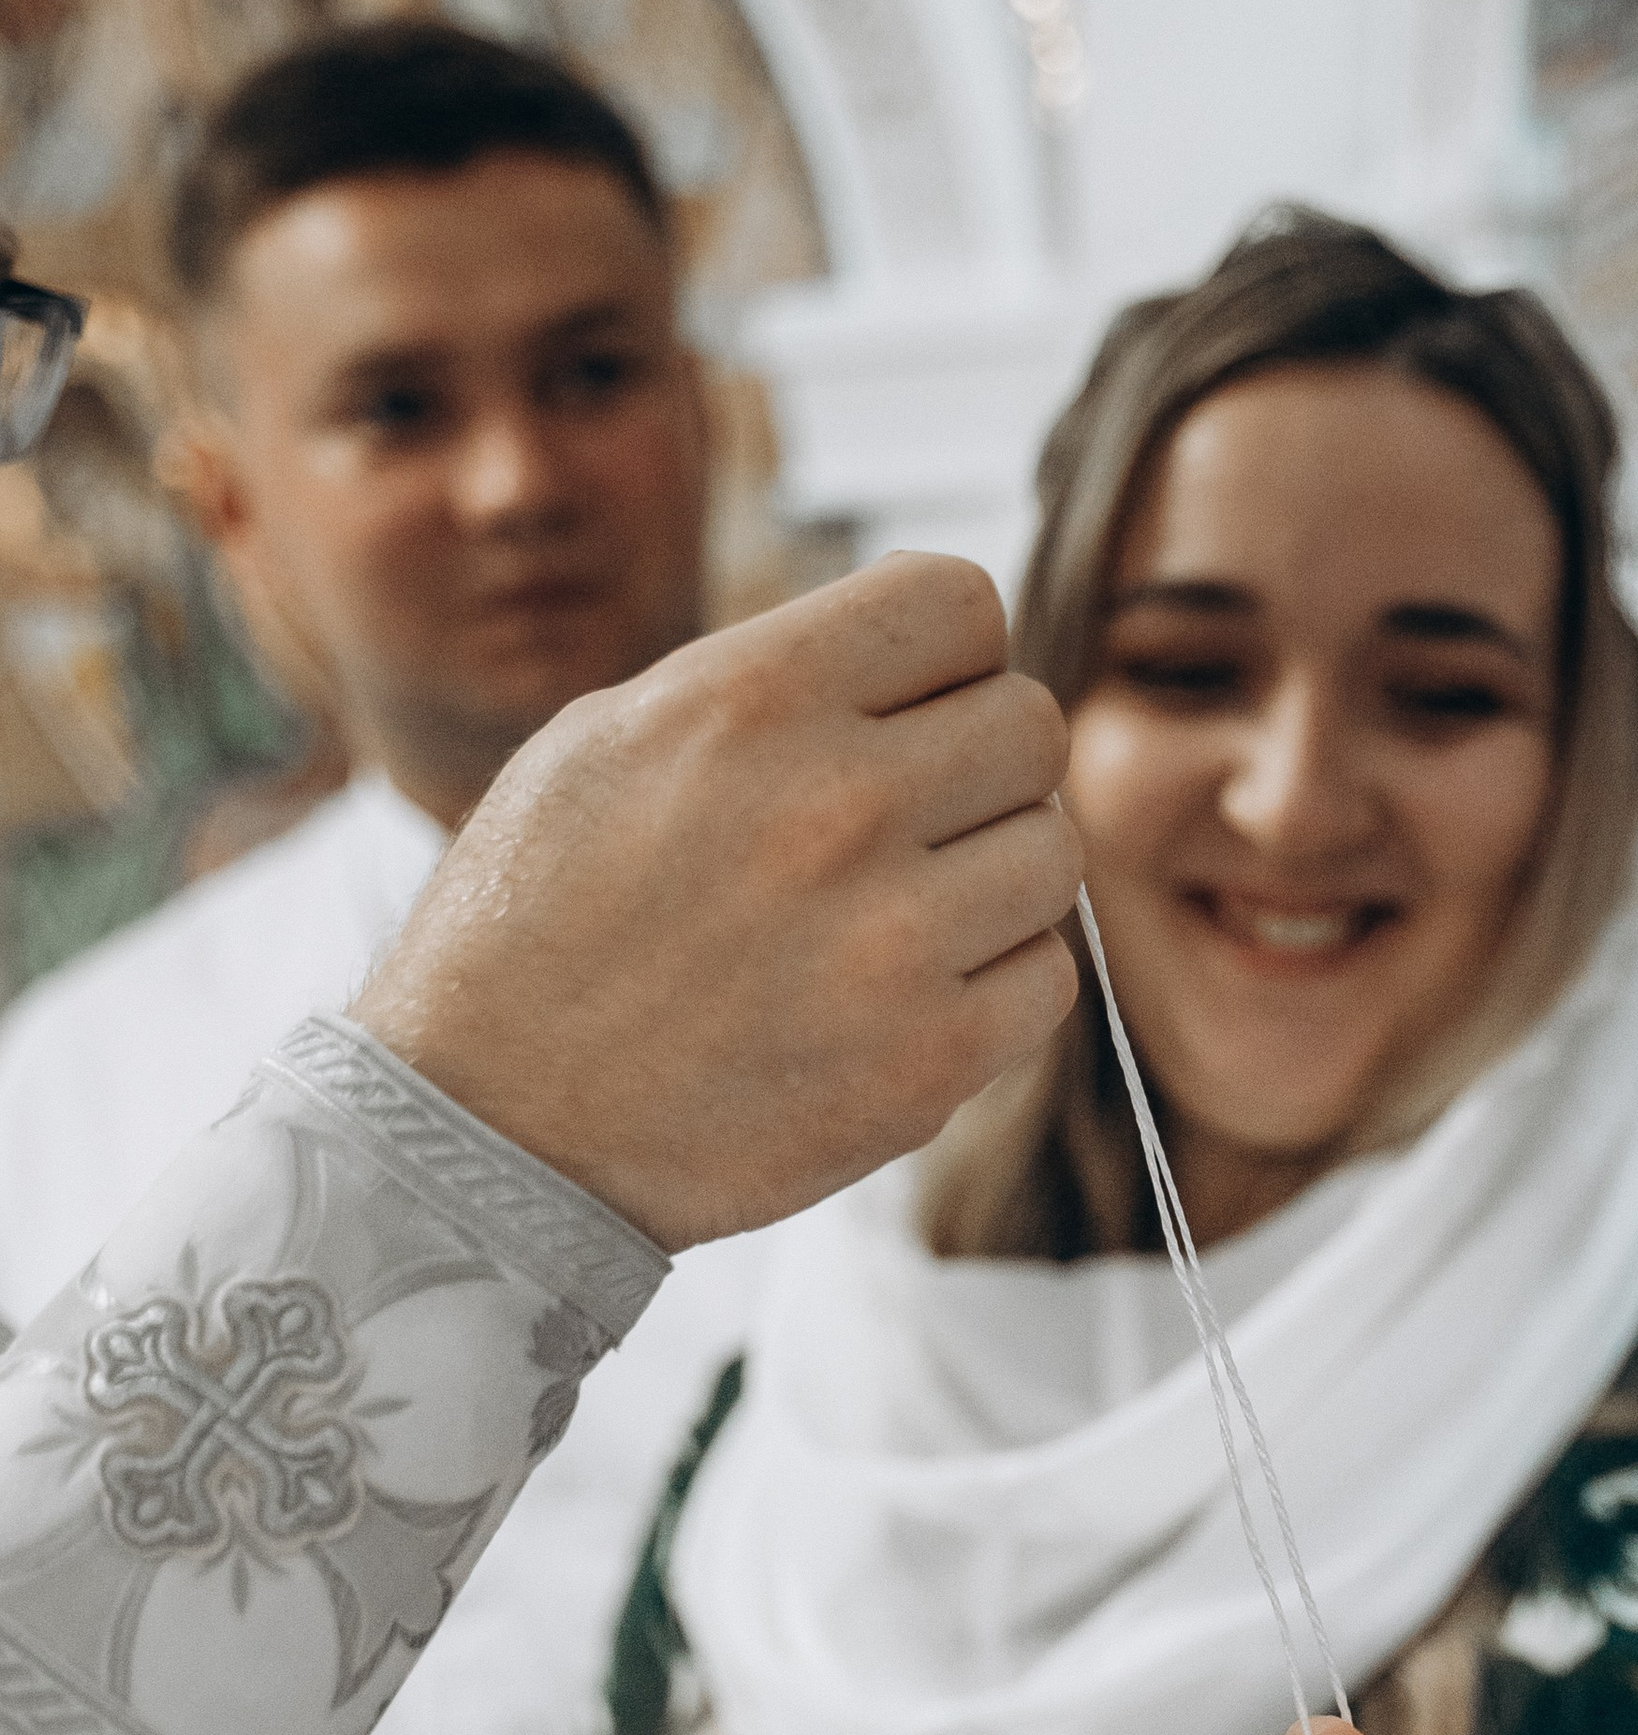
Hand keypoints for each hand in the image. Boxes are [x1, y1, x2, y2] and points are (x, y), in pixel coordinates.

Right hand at [353, 552, 1078, 1248]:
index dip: (944, 655)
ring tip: (894, 917)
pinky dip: (994, 988)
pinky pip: (1048, 980)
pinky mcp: (927, 1063)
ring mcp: (893, 941)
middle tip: (907, 825)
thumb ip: (771, 683)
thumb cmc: (533, 928)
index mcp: (751, 698)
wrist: (488, 1130)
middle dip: (980, 767)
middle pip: (1032, 727)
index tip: (908, 708)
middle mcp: (836, 803)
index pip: (960, 604)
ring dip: (992, 881)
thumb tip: (915, 657)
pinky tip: (902, 999)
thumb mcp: (609, 739)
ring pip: (1053, 855)